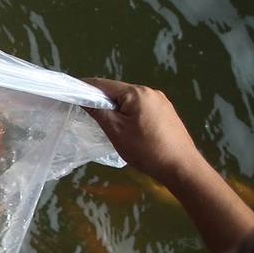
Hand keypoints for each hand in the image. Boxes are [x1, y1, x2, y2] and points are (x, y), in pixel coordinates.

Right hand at [80, 78, 205, 185]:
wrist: (181, 167)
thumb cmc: (146, 149)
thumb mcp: (116, 131)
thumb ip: (98, 112)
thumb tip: (84, 99)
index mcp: (138, 93)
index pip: (105, 84)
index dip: (86, 88)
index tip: (71, 93)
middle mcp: (151, 92)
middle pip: (119, 92)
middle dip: (103, 101)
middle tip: (89, 115)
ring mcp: (162, 103)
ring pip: (131, 102)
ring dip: (118, 110)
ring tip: (109, 126)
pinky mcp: (167, 114)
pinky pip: (142, 109)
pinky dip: (130, 115)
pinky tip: (128, 130)